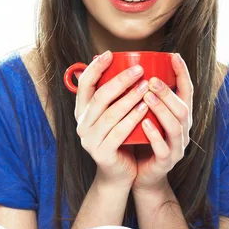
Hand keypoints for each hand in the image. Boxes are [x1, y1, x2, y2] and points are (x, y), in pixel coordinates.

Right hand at [73, 50, 149, 187]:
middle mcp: (82, 124)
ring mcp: (89, 140)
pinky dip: (133, 118)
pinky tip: (145, 108)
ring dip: (130, 97)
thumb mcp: (113, 115)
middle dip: (120, 80)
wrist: (119, 174)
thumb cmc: (120, 139)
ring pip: (111, 113)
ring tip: (146, 86)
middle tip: (139, 70)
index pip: (84, 85)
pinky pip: (119, 132)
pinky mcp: (102, 153)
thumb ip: (113, 96)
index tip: (109, 54)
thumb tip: (120, 63)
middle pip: (100, 97)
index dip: (95, 68)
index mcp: (82, 112)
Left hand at [132, 53, 192, 191]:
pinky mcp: (166, 162)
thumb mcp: (146, 115)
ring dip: (162, 109)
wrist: (141, 175)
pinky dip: (155, 135)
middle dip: (168, 92)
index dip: (183, 74)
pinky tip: (144, 124)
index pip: (186, 91)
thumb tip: (130, 69)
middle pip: (182, 108)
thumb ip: (145, 96)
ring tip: (147, 96)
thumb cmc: (142, 140)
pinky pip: (164, 148)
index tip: (174, 56)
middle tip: (151, 79)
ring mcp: (177, 147)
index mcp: (179, 117)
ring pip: (175, 126)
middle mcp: (183, 130)